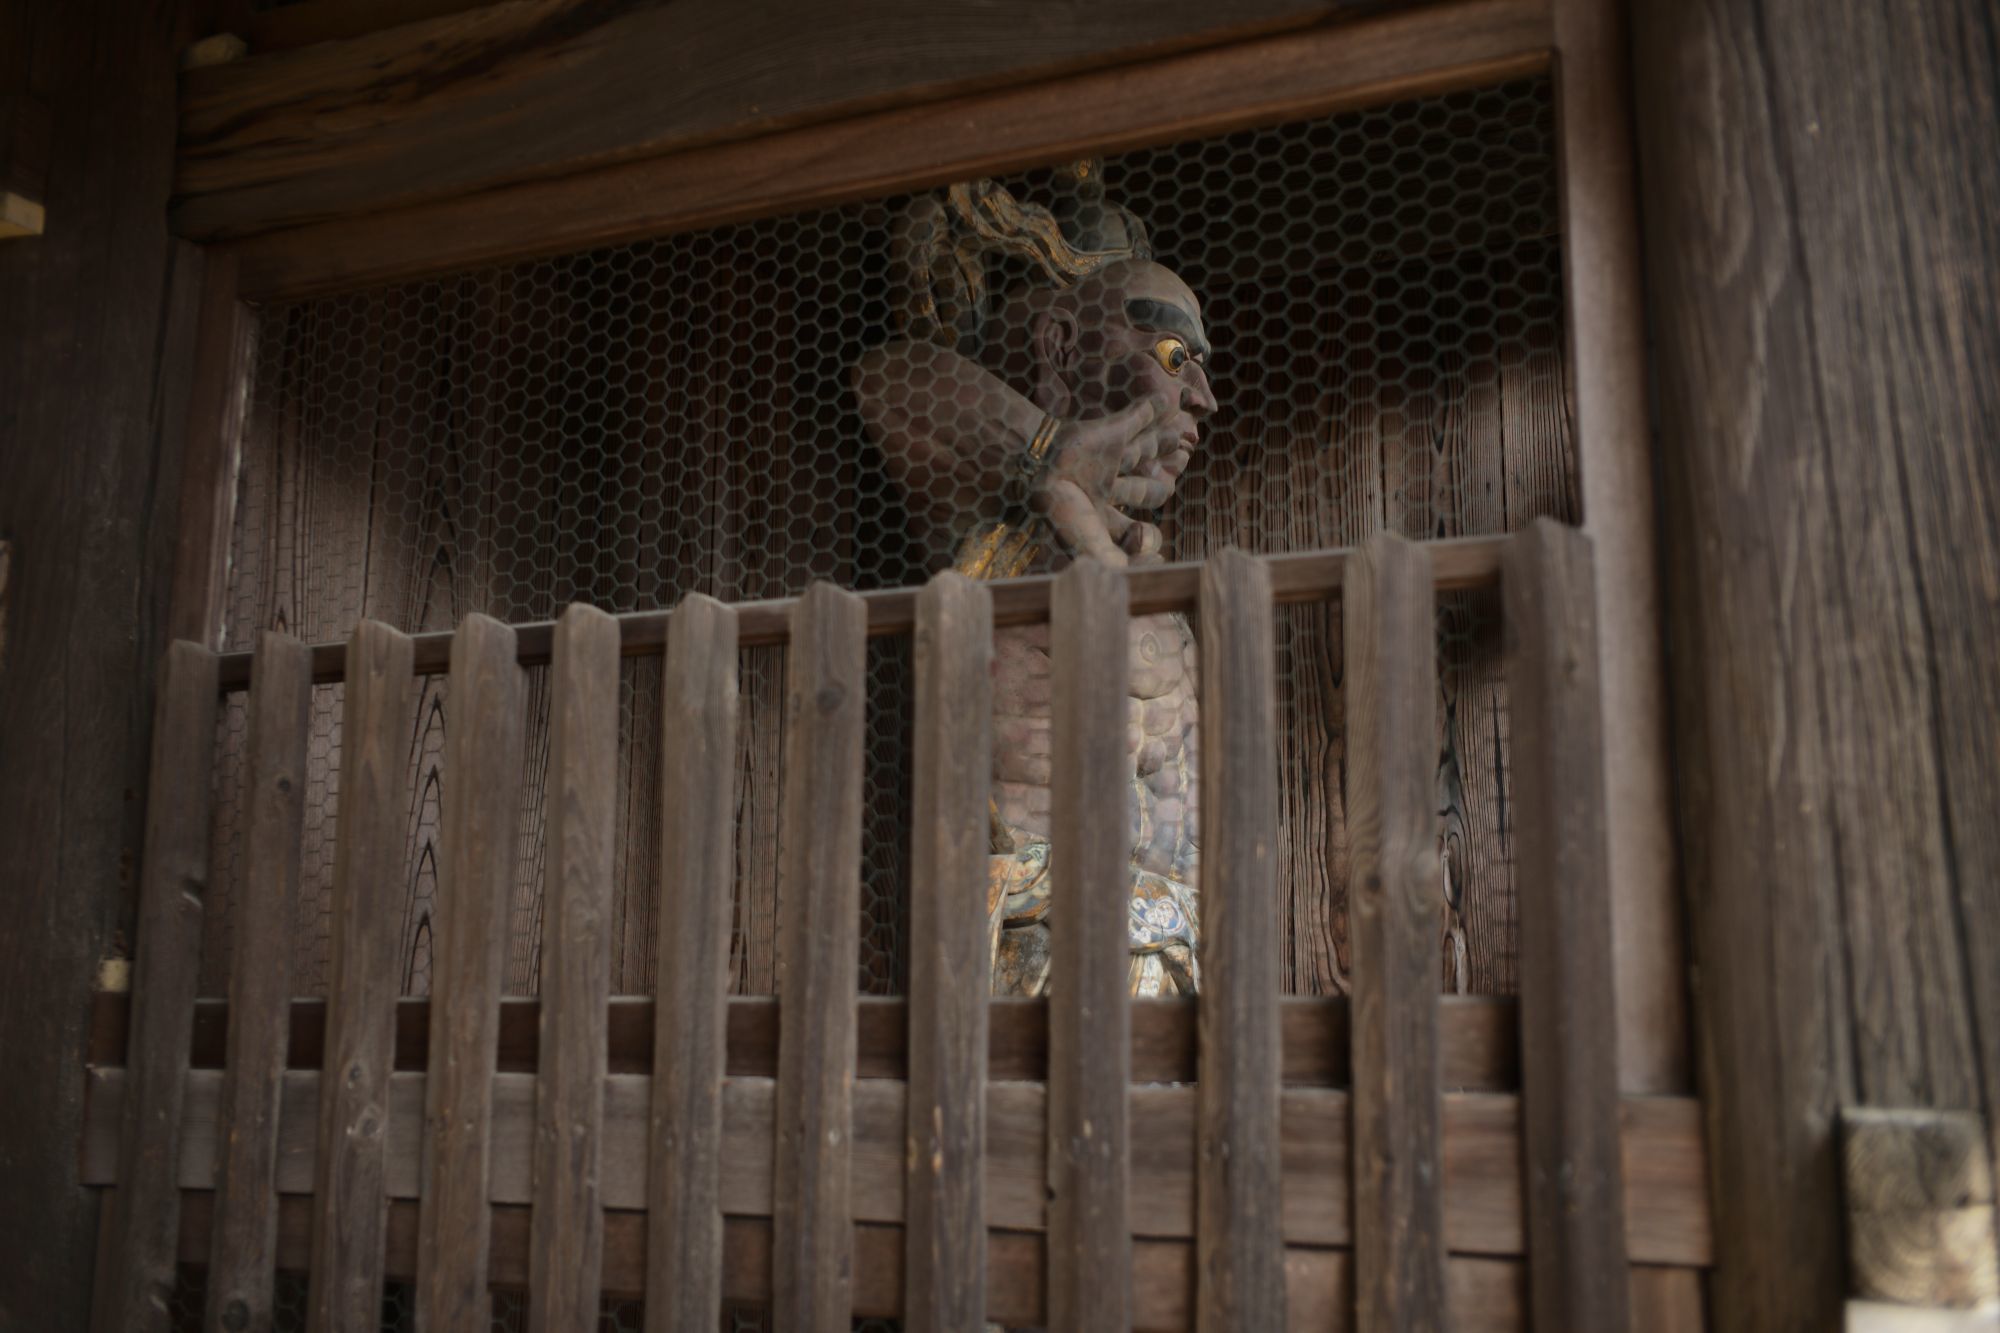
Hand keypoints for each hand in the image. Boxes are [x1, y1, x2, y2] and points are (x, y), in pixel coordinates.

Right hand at [1032, 395, 1178, 563]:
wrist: (1036, 468)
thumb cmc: (1060, 513)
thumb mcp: (1091, 549)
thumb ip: (1123, 564)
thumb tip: (1160, 561)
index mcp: (1100, 517)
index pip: (1132, 530)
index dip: (1147, 538)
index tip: (1159, 549)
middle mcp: (1106, 487)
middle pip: (1141, 488)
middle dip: (1161, 486)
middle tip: (1174, 481)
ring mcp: (1108, 458)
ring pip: (1144, 451)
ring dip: (1162, 444)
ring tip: (1183, 440)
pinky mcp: (1109, 431)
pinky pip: (1135, 417)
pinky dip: (1151, 409)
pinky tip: (1167, 401)